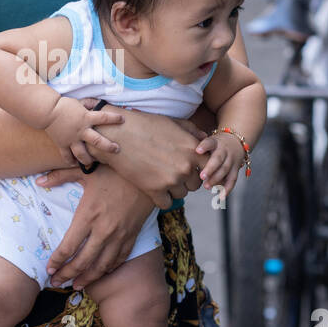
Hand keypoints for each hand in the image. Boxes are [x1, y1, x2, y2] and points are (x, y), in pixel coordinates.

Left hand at [43, 166, 157, 288]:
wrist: (147, 174)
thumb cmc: (114, 170)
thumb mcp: (86, 170)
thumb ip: (60, 176)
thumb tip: (39, 180)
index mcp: (88, 215)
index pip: (68, 246)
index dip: (56, 260)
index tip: (49, 268)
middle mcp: (103, 230)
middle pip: (82, 261)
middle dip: (67, 275)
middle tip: (56, 283)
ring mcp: (120, 236)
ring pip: (101, 266)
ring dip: (87, 278)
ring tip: (75, 286)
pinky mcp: (132, 236)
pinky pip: (118, 259)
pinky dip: (107, 269)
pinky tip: (99, 273)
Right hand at [44, 95, 123, 165]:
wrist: (47, 110)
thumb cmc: (64, 105)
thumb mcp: (80, 103)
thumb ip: (90, 105)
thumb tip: (100, 103)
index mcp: (86, 117)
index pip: (104, 117)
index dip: (114, 118)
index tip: (123, 119)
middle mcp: (81, 130)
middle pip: (97, 141)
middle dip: (108, 146)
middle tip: (117, 149)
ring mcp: (72, 139)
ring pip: (82, 154)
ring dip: (89, 160)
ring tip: (94, 162)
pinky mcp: (62, 144)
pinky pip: (67, 156)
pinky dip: (70, 161)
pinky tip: (75, 164)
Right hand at [90, 105, 208, 207]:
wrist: (118, 134)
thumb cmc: (145, 125)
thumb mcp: (172, 122)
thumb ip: (192, 131)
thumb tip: (204, 138)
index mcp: (192, 149)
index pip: (210, 167)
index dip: (202, 169)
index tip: (193, 169)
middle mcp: (185, 166)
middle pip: (195, 184)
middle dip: (187, 180)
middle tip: (172, 173)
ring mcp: (170, 180)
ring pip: (181, 194)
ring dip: (174, 189)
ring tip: (161, 178)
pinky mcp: (154, 190)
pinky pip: (166, 203)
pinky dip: (161, 199)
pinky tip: (154, 189)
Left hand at [194, 132, 243, 196]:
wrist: (236, 142)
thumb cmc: (215, 144)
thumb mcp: (206, 139)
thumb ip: (195, 143)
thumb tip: (180, 148)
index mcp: (215, 142)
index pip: (210, 142)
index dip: (204, 146)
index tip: (197, 151)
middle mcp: (224, 150)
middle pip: (218, 159)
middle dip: (210, 168)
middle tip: (201, 176)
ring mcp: (231, 160)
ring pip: (224, 169)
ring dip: (216, 179)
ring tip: (207, 186)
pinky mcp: (235, 169)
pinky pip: (232, 179)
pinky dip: (227, 188)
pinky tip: (220, 195)